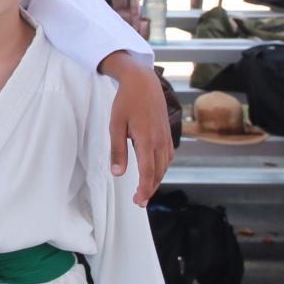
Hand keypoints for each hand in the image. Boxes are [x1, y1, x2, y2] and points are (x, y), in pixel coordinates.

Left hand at [101, 55, 172, 206]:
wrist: (143, 82)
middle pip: (158, 172)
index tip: (139, 201)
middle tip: (139, 201)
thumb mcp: (115, 125)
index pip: (148, 172)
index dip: (145, 189)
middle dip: (150, 189)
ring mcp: (166, 137)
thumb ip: (117, 150)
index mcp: (147, 140)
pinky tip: (155, 171)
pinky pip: (168, 156)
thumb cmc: (126, 101)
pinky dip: (162, 167)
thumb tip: (118, 173)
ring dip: (157, 179)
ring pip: (165, 166)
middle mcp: (160, 141)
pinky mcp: (168, 133)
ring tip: (146, 189)